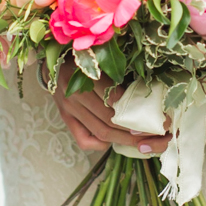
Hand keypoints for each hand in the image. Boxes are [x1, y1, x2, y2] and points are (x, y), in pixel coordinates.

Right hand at [51, 62, 167, 153]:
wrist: (51, 66)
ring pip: (101, 132)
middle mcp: (76, 97)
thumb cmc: (80, 61)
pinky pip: (84, 140)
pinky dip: (101, 144)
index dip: (136, 110)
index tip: (154, 116)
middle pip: (110, 120)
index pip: (115, 100)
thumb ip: (114, 75)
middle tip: (153, 133)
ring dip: (124, 139)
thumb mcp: (97, 61)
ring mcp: (70, 111)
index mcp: (85, 77)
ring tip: (141, 141)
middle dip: (135, 130)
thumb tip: (142, 92)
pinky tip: (113, 141)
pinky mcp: (67, 120)